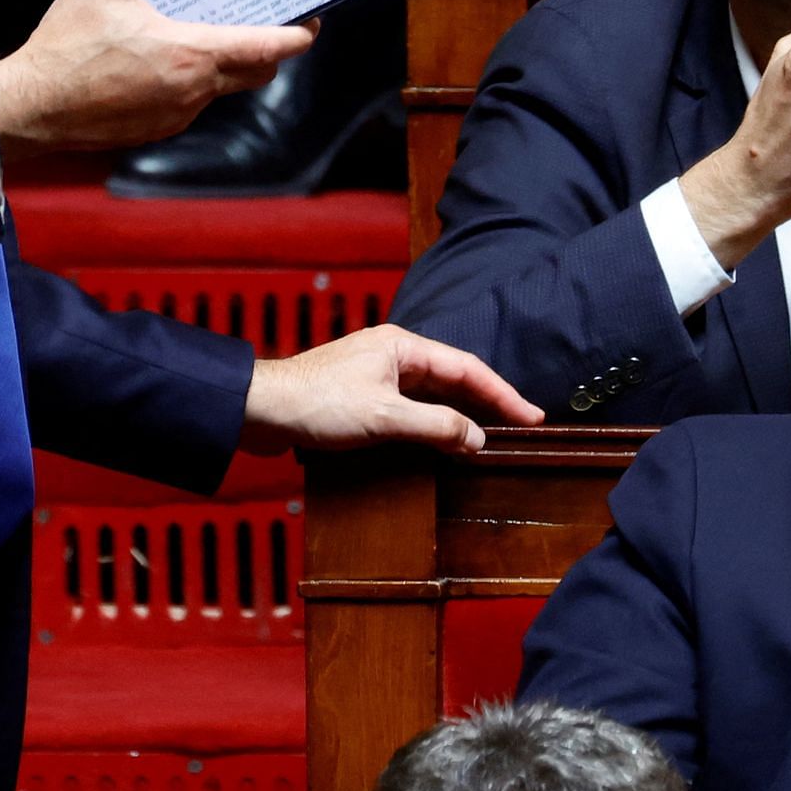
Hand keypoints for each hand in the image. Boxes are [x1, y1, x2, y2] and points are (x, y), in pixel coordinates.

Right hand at [0, 0, 313, 150]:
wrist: (29, 108)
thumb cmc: (66, 45)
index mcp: (192, 54)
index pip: (268, 48)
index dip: (299, 34)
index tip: (312, 19)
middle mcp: (194, 91)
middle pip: (255, 71)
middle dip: (267, 47)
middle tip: (261, 17)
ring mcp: (176, 115)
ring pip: (220, 87)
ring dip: (223, 61)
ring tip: (204, 28)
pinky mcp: (155, 129)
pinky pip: (190, 102)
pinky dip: (192, 79)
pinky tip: (163, 56)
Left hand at [240, 324, 540, 456]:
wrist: (258, 410)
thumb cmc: (314, 402)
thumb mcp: (384, 417)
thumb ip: (436, 426)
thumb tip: (476, 438)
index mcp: (402, 346)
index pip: (467, 368)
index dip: (503, 393)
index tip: (532, 415)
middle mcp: (391, 356)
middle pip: (453, 379)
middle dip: (487, 403)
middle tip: (521, 427)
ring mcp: (375, 377)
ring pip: (431, 395)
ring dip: (459, 416)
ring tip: (490, 438)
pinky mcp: (360, 399)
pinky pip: (409, 409)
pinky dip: (432, 425)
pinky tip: (441, 444)